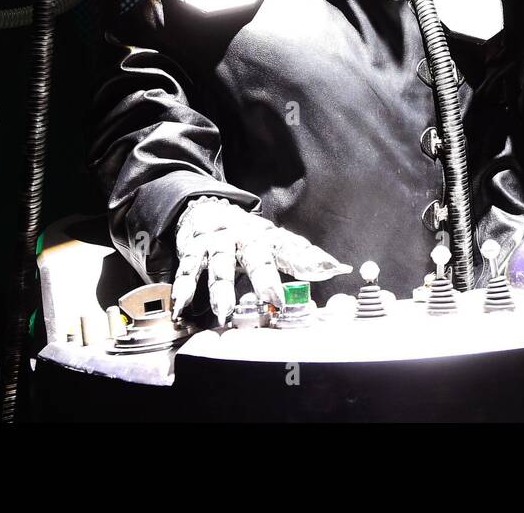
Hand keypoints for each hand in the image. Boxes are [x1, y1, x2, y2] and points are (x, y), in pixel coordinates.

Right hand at [172, 196, 351, 324]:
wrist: (205, 210)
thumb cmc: (247, 235)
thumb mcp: (274, 242)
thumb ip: (303, 257)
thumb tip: (340, 268)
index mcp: (268, 236)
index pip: (292, 247)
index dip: (310, 260)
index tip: (330, 271)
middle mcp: (244, 237)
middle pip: (256, 256)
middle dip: (265, 278)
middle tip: (275, 299)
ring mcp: (218, 242)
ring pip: (220, 265)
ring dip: (222, 289)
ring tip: (224, 312)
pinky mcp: (194, 250)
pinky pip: (189, 270)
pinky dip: (185, 289)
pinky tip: (182, 306)